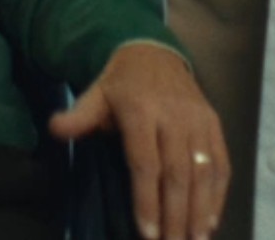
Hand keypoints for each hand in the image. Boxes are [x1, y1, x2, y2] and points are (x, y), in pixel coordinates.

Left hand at [48, 42, 227, 239]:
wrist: (154, 53)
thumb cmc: (120, 84)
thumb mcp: (95, 94)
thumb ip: (79, 116)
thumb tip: (54, 128)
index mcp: (141, 110)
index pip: (146, 162)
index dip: (147, 200)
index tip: (147, 233)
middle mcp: (174, 116)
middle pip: (177, 173)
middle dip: (175, 215)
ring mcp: (198, 120)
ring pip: (203, 171)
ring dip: (200, 210)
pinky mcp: (214, 124)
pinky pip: (220, 162)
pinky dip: (218, 194)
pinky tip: (211, 221)